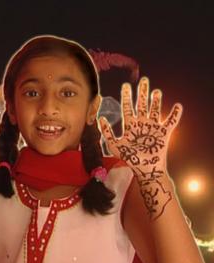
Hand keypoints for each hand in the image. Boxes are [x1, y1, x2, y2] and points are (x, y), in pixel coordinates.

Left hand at [99, 77, 181, 218]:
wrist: (145, 169)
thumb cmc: (130, 158)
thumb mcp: (115, 146)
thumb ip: (107, 133)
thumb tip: (100, 118)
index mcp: (130, 125)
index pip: (128, 107)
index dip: (127, 97)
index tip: (126, 85)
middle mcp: (142, 124)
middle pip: (142, 105)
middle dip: (142, 93)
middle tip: (144, 80)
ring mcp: (153, 127)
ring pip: (155, 110)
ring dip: (155, 100)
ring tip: (155, 91)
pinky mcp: (164, 133)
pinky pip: (170, 121)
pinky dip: (174, 114)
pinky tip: (177, 106)